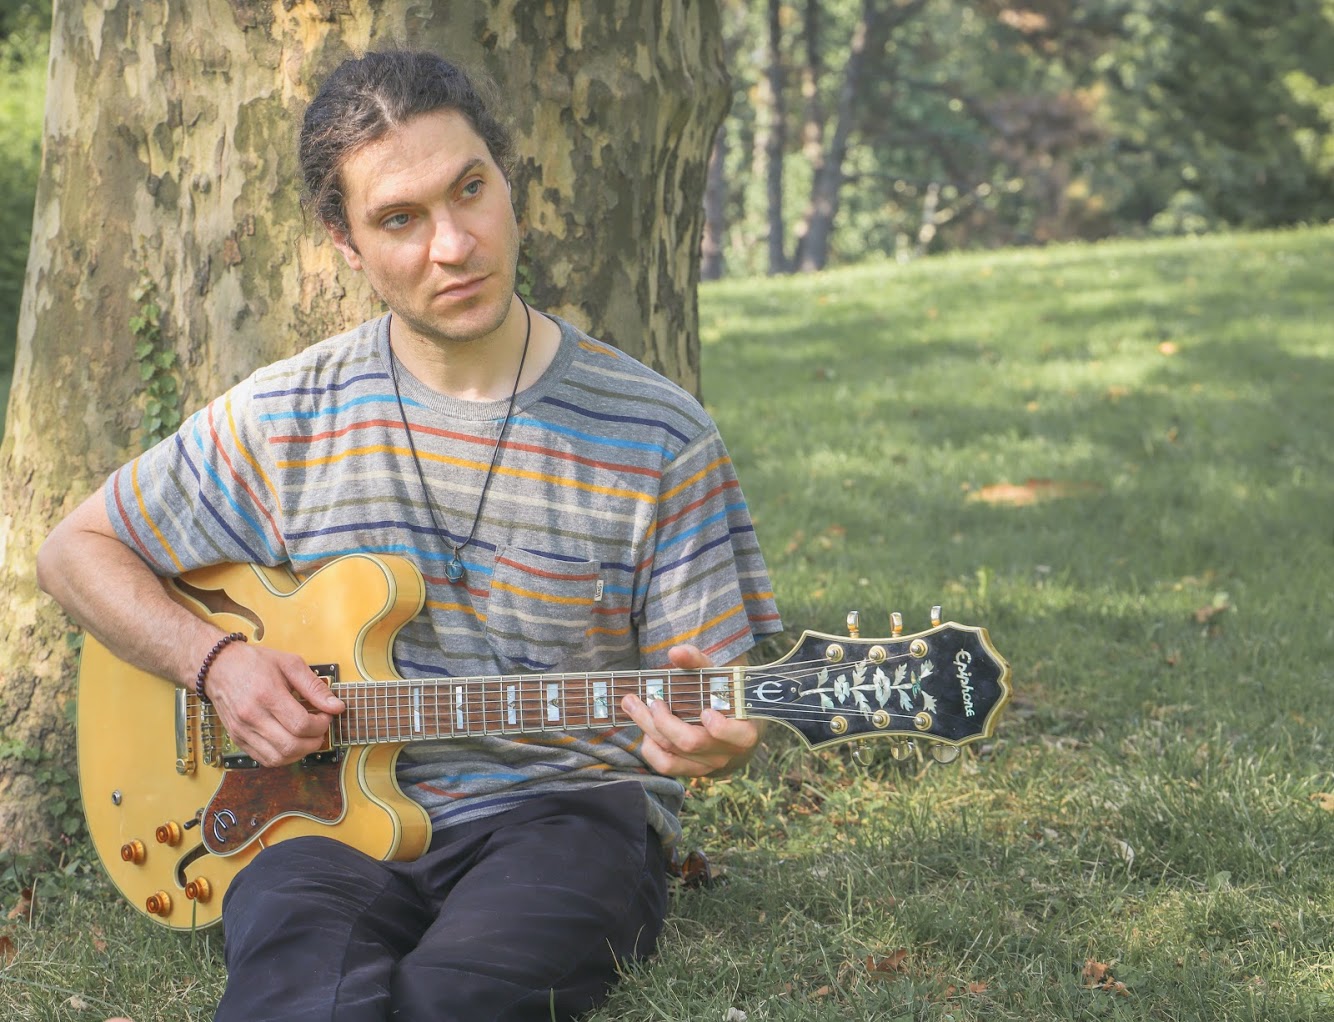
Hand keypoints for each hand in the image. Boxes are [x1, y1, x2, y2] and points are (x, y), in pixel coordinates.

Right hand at [198, 639, 344, 766]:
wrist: (218, 667)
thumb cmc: (254, 663)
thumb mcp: (290, 664)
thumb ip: (314, 687)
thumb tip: (336, 706)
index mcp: (267, 695)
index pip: (301, 724)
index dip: (321, 725)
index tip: (326, 716)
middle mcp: (252, 717)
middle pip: (291, 746)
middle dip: (314, 742)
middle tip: (320, 729)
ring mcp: (242, 730)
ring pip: (277, 758)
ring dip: (300, 753)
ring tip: (307, 737)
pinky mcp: (237, 739)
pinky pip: (264, 760)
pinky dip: (282, 757)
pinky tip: (290, 742)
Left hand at [621, 645, 762, 777]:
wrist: (732, 727)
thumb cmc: (726, 696)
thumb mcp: (719, 676)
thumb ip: (698, 662)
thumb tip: (676, 653)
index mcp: (744, 730)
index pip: (738, 736)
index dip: (721, 728)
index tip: (706, 711)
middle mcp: (727, 753)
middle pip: (690, 742)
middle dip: (663, 720)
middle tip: (649, 698)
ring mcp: (708, 765)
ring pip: (672, 754)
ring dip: (648, 729)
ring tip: (634, 706)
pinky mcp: (690, 771)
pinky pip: (665, 765)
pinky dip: (650, 747)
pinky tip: (646, 729)